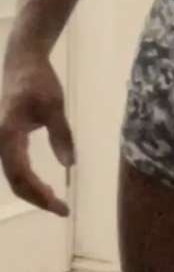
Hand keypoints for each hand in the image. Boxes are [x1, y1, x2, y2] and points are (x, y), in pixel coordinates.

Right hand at [0, 52, 74, 215]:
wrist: (23, 62)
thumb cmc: (39, 82)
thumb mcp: (55, 107)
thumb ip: (62, 135)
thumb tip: (69, 165)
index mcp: (7, 135)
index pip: (20, 176)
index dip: (39, 195)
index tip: (60, 207)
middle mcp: (0, 141)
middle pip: (15, 180)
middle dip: (37, 198)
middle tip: (62, 209)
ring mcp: (3, 140)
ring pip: (14, 175)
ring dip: (33, 191)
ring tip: (56, 201)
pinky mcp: (8, 138)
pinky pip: (15, 166)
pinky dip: (29, 180)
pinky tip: (45, 187)